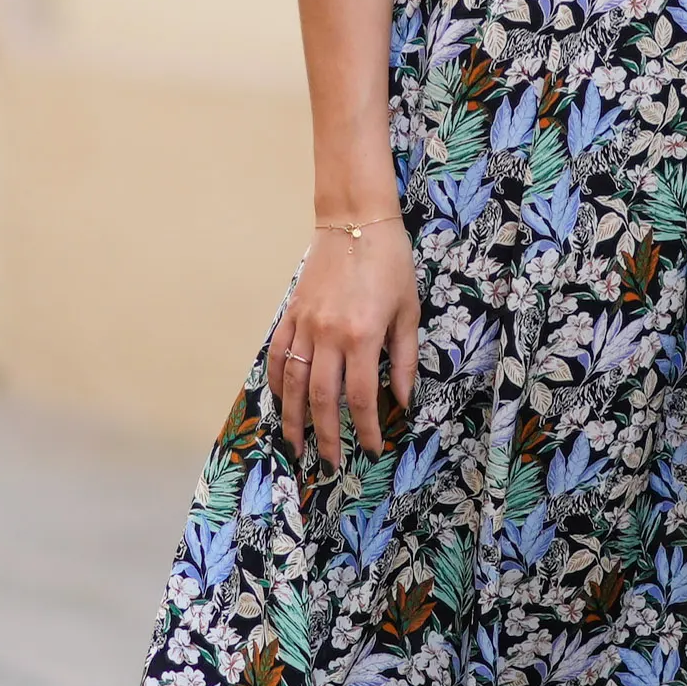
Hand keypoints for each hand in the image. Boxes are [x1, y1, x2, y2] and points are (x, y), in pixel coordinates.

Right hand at [273, 216, 417, 469]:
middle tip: (329, 464)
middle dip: (326, 437)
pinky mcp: (291, 314)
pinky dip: (278, 382)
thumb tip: (402, 402)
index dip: (365, 430)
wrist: (355, 221)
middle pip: (323, 400)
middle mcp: (329, 335)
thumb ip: (403, 360)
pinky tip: (281, 402)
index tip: (371, 449)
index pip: (360, 398)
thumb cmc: (391, 263)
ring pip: (294, 383)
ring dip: (294, 419)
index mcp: (363, 336)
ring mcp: (305, 325)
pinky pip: (278, 355)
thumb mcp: (408, 311)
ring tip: (296, 446)